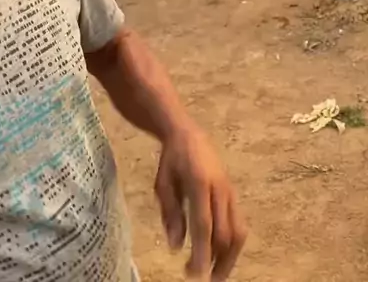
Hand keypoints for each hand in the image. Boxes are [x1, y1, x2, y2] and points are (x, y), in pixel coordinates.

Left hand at [154, 123, 246, 279]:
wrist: (188, 133)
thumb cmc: (172, 160)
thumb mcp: (162, 184)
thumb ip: (170, 214)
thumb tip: (175, 247)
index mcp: (199, 183)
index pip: (204, 226)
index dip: (201, 253)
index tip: (194, 276)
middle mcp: (220, 189)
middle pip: (225, 233)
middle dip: (215, 261)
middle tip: (201, 279)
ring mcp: (230, 191)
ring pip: (238, 231)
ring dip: (228, 257)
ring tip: (214, 273)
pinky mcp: (234, 194)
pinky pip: (238, 223)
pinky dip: (232, 244)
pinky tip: (220, 254)